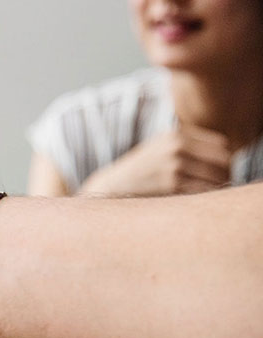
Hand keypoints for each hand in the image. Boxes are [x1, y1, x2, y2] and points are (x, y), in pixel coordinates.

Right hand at [79, 125, 231, 195]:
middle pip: (224, 161)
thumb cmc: (140, 173)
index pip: (222, 145)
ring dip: (219, 189)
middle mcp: (177, 147)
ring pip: (218, 177)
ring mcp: (174, 165)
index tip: (218, 174)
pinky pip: (205, 191)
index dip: (225, 161)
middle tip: (217, 188)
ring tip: (207, 196)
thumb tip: (226, 159)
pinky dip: (207, 198)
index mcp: (176, 135)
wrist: (111, 187)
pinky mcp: (172, 184)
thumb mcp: (159, 149)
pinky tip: (197, 203)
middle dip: (226, 175)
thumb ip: (188, 147)